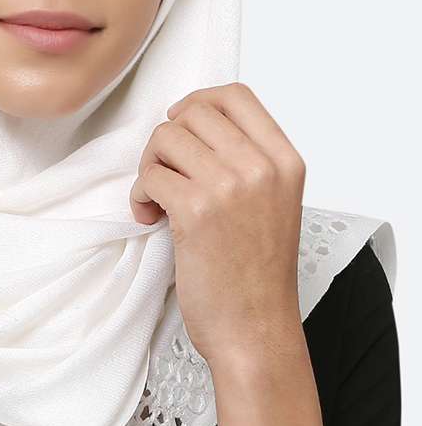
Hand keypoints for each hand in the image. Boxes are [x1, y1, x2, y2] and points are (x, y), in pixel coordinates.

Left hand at [129, 82, 306, 367]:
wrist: (255, 329)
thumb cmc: (255, 273)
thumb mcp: (271, 202)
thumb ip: (245, 160)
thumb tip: (190, 123)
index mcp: (285, 160)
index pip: (236, 95)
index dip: (198, 103)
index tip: (181, 128)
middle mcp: (261, 167)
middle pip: (193, 112)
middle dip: (167, 139)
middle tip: (165, 172)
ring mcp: (230, 187)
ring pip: (166, 138)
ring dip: (150, 165)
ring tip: (158, 197)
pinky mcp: (196, 212)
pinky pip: (150, 175)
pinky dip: (140, 195)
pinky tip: (149, 216)